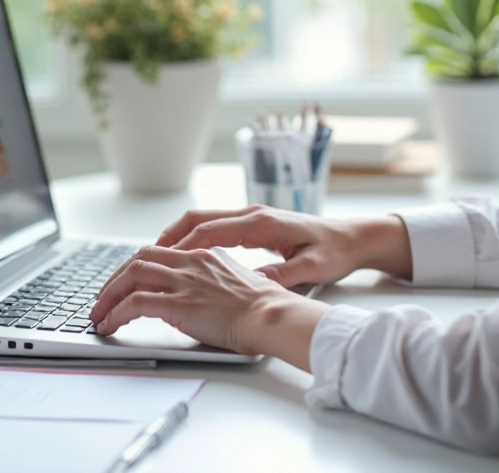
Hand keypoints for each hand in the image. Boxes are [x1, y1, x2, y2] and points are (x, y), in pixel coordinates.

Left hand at [89, 245, 327, 359]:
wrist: (272, 315)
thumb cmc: (265, 306)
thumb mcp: (237, 283)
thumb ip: (215, 281)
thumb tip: (201, 294)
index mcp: (204, 255)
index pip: (159, 253)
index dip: (137, 267)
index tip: (126, 281)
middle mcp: (190, 262)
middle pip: (139, 259)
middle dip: (115, 279)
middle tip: (103, 298)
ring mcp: (183, 281)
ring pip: (130, 277)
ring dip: (108, 296)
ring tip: (99, 314)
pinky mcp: (178, 303)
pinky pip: (134, 304)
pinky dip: (115, 313)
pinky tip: (109, 325)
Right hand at [156, 205, 412, 287]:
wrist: (355, 237)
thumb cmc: (336, 251)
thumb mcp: (312, 269)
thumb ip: (282, 275)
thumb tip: (254, 285)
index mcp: (263, 223)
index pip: (211, 229)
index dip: (183, 246)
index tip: (160, 261)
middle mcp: (253, 214)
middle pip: (198, 219)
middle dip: (168, 237)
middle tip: (142, 258)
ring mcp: (253, 217)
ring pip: (203, 220)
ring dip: (178, 236)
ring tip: (154, 257)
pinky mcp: (255, 224)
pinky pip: (215, 227)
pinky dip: (194, 238)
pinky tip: (184, 256)